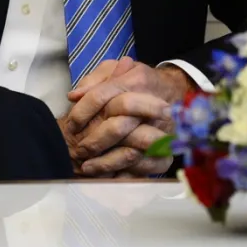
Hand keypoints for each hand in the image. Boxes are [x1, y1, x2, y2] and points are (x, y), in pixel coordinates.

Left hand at [64, 60, 192, 177]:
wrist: (174, 91)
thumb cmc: (138, 82)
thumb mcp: (116, 69)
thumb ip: (95, 79)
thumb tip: (74, 96)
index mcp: (137, 82)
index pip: (103, 96)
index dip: (83, 111)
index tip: (72, 123)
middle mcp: (152, 106)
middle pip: (118, 127)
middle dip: (95, 140)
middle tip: (79, 149)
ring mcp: (162, 131)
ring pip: (131, 152)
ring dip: (106, 162)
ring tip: (87, 167)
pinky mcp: (165, 152)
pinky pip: (145, 168)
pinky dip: (125, 175)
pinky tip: (109, 177)